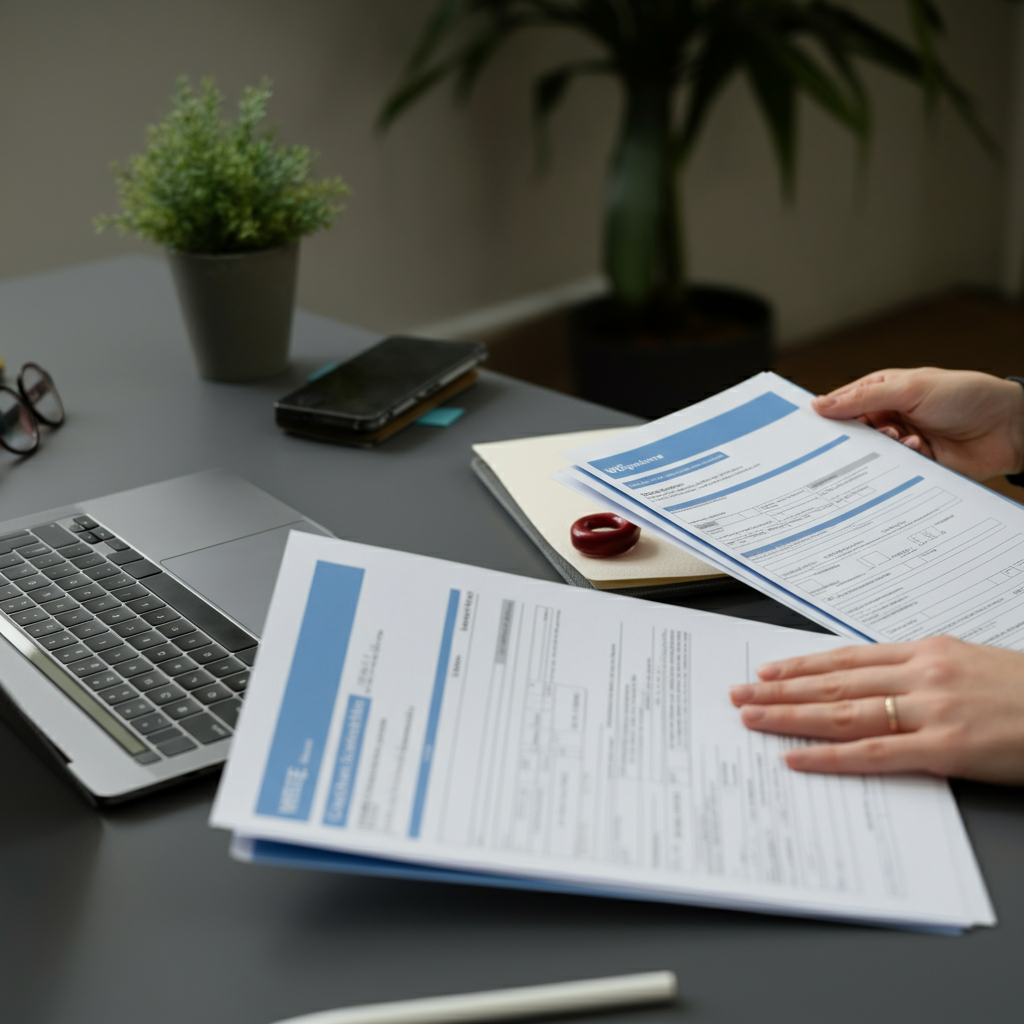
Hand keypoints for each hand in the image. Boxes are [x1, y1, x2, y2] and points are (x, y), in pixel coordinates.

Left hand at [729, 636, 1023, 783]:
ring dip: (790, 716)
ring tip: (751, 718)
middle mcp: (921, 673)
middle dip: (781, 689)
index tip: (766, 671)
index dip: (801, 666)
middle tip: (738, 694)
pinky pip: (874, 753)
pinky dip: (830, 755)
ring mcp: (931, 709)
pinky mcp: (945, 747)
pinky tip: (797, 757)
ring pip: (842, 712)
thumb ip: (921, 671)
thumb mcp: (971, 664)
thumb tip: (871, 681)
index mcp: (926, 650)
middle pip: (834, 683)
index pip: (846, 658)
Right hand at [811, 367, 1023, 480]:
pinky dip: (901, 464)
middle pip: (854, 434)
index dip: (826, 417)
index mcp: (883, 392)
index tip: (810, 430)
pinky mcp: (916, 465)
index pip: (842, 405)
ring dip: (883, 450)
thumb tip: (821, 405)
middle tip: (856, 439)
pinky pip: (894, 472)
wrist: (1008, 427)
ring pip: (873, 455)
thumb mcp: (909, 389)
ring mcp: (902, 442)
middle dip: (854, 439)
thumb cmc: (966, 396)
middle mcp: (889, 418)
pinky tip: (919, 450)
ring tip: (902, 439)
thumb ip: (863, 398)